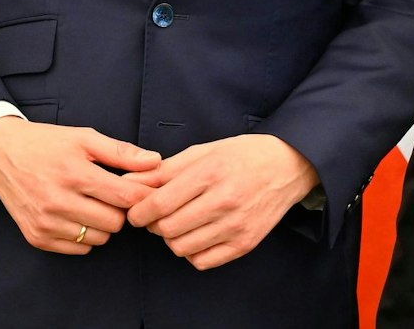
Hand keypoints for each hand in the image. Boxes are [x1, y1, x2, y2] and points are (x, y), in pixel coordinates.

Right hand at [0, 117, 161, 254]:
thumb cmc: (45, 143)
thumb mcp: (83, 137)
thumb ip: (121, 152)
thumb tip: (155, 162)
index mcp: (74, 173)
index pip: (126, 197)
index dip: (142, 194)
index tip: (143, 190)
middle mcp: (58, 201)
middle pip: (115, 223)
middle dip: (119, 209)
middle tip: (111, 195)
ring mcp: (46, 222)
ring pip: (99, 238)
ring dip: (102, 224)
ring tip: (92, 203)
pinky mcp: (37, 237)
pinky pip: (79, 248)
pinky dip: (84, 235)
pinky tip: (75, 215)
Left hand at [125, 134, 318, 269]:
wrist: (286, 166)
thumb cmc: (239, 155)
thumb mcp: (200, 153)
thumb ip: (162, 171)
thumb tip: (128, 183)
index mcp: (210, 173)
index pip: (160, 203)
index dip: (139, 212)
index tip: (136, 212)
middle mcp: (224, 201)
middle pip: (168, 229)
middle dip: (154, 225)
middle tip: (157, 216)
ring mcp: (236, 225)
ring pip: (182, 248)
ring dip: (172, 239)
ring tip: (179, 223)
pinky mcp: (246, 244)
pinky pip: (203, 261)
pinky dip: (192, 252)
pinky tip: (196, 235)